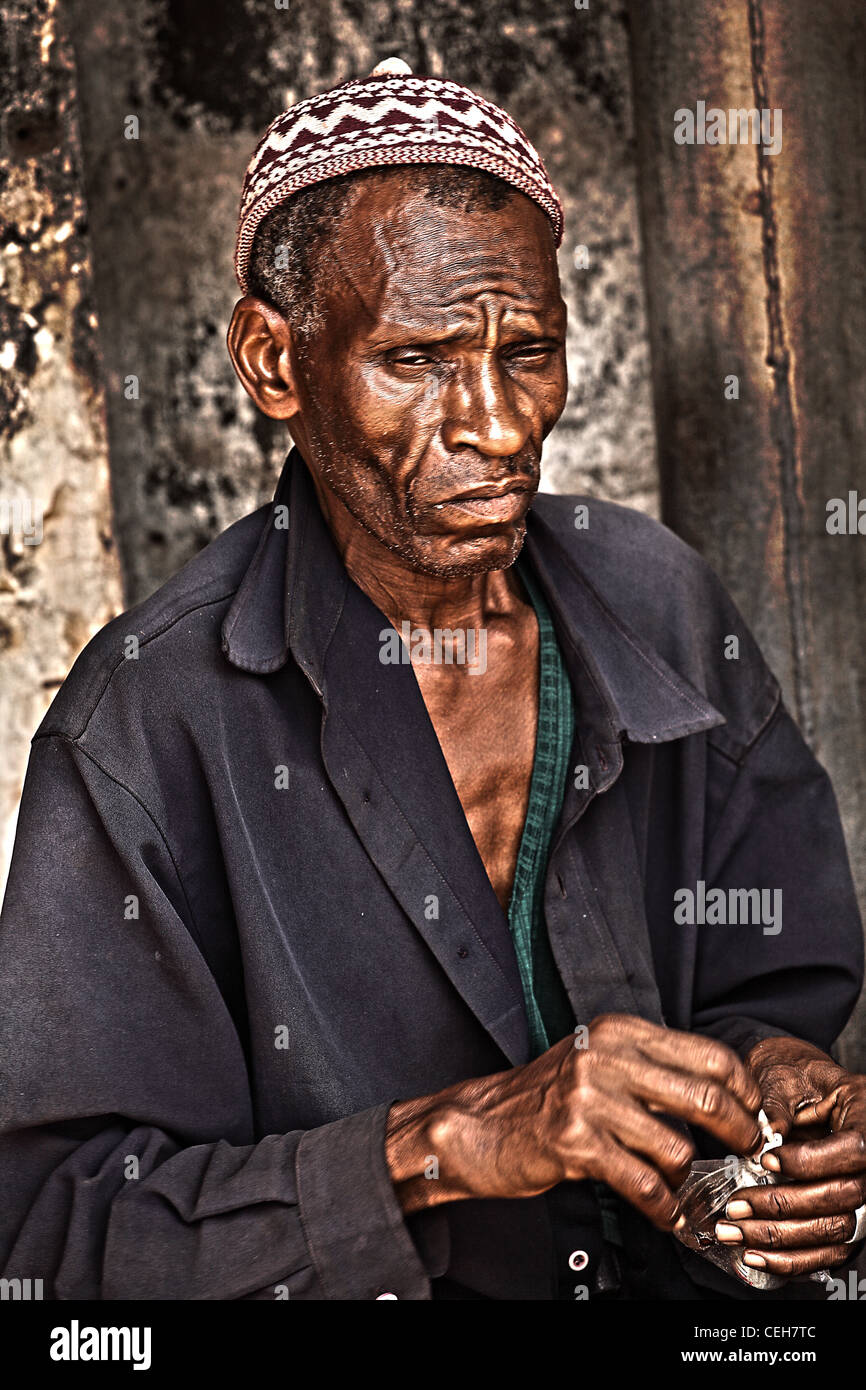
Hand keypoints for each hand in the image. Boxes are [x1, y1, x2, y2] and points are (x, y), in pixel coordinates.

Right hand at [386, 1013, 761, 1226]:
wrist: (481, 1125)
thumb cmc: (547, 1098)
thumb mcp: (600, 1061)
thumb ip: (652, 1068)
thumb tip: (723, 1093)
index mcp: (619, 1030)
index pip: (708, 1055)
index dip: (742, 1090)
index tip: (752, 1112)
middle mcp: (606, 1056)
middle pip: (704, 1097)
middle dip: (737, 1133)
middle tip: (746, 1151)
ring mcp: (589, 1099)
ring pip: (676, 1148)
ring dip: (687, 1176)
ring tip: (681, 1184)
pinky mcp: (576, 1143)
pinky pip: (643, 1183)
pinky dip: (663, 1206)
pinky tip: (665, 1212)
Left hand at [716, 1037, 865, 1277]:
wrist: (800, 1086)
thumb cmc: (794, 1076)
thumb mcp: (785, 1076)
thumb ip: (777, 1103)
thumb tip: (768, 1133)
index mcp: (864, 1117)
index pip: (853, 1150)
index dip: (810, 1161)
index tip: (767, 1159)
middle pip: (843, 1197)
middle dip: (784, 1204)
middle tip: (737, 1202)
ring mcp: (862, 1195)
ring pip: (835, 1230)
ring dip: (780, 1237)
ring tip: (735, 1230)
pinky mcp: (845, 1217)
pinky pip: (828, 1251)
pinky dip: (792, 1259)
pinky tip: (756, 1252)